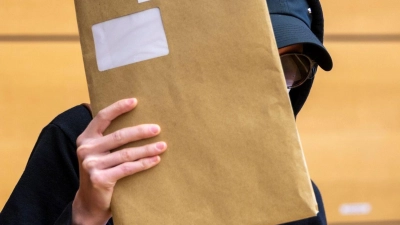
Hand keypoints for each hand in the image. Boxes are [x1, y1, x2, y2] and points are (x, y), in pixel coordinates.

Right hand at [72, 98, 166, 224]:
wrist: (89, 202)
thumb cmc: (99, 171)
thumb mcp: (97, 152)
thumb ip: (107, 137)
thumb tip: (134, 118)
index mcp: (85, 138)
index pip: (102, 117)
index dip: (118, 107)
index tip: (135, 101)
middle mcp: (86, 149)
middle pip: (119, 136)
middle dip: (141, 131)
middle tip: (158, 128)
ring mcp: (91, 165)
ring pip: (126, 153)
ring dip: (147, 149)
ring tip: (163, 145)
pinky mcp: (100, 179)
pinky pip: (127, 168)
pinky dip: (144, 163)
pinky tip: (156, 160)